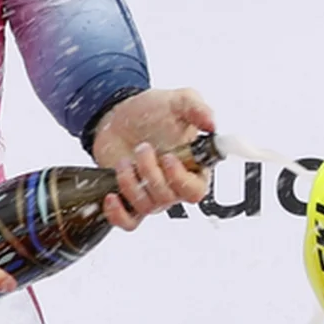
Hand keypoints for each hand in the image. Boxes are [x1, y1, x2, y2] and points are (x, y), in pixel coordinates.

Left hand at [88, 87, 217, 232]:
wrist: (120, 115)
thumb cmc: (153, 110)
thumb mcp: (178, 101)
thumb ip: (197, 108)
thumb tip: (212, 124)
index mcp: (193, 166)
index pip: (197, 190)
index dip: (181, 180)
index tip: (168, 158)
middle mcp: (174, 185)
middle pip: (169, 198)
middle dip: (150, 172)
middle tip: (143, 147)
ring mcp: (152, 194)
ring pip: (147, 206)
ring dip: (130, 182)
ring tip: (126, 160)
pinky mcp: (130, 199)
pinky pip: (128, 222)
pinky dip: (118, 214)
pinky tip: (111, 196)